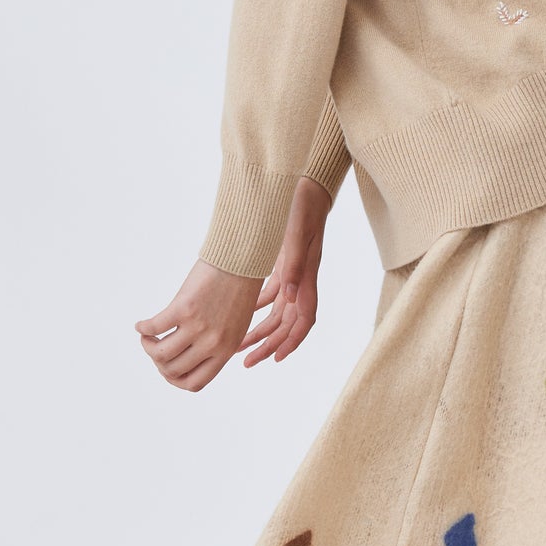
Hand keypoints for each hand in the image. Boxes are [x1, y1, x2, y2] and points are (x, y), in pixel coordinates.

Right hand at [135, 261, 264, 391]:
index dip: (174, 379)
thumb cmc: (236, 291)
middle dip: (157, 362)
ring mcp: (198, 328)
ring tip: (146, 336)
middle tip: (153, 346)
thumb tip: (188, 357)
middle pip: (172, 370)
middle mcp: (212, 343)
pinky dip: (142, 328)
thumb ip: (216, 344)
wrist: (240, 260)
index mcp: (225, 351)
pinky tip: (140, 324)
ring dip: (147, 345)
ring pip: (160, 353)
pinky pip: (154, 327)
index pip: (194, 383)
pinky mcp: (184, 309)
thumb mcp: (233, 326)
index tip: (166, 368)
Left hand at [240, 177, 329, 366]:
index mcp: (307, 277)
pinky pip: (271, 294)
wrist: (303, 184)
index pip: (304, 320)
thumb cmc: (301, 207)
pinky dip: (256, 307)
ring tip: (238, 345)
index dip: (292, 341)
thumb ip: (295, 264)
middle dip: (268, 343)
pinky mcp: (283, 264)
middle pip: (287, 323)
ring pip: (277, 312)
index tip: (276, 358)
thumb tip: (290, 294)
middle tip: (246, 361)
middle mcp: (301, 281)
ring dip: (259, 330)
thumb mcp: (297, 234)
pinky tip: (239, 314)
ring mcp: (293, 273)